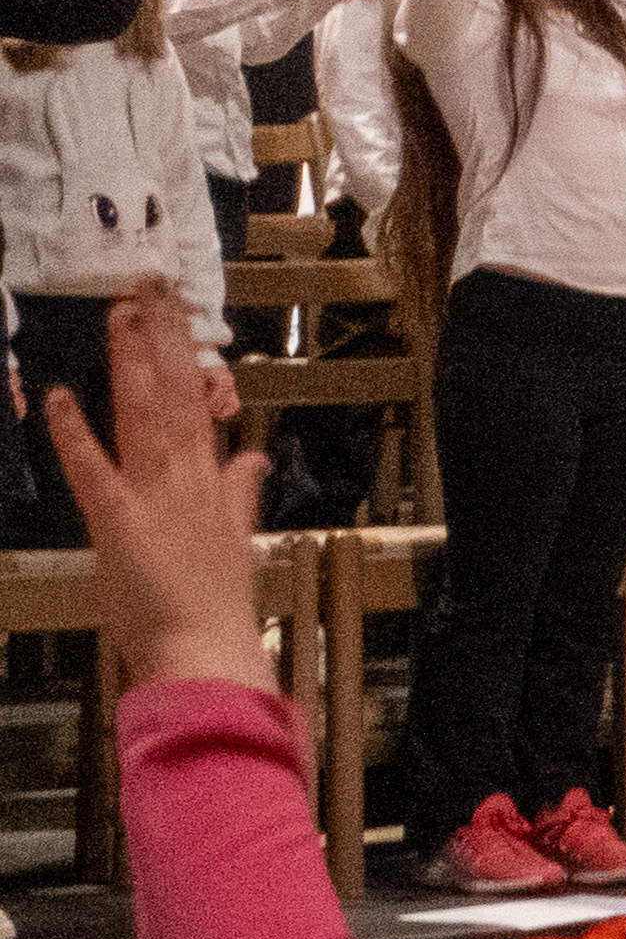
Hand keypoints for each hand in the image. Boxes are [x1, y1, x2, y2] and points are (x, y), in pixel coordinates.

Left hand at [47, 284, 267, 696]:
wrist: (204, 650)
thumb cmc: (214, 606)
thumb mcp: (235, 540)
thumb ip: (240, 493)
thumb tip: (252, 458)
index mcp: (210, 483)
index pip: (196, 403)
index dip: (183, 355)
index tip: (172, 316)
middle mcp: (186, 479)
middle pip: (174, 394)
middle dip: (161, 338)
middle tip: (149, 287)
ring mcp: (155, 496)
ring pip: (144, 415)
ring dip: (132, 363)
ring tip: (123, 315)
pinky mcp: (119, 521)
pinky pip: (94, 470)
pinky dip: (76, 434)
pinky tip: (60, 398)